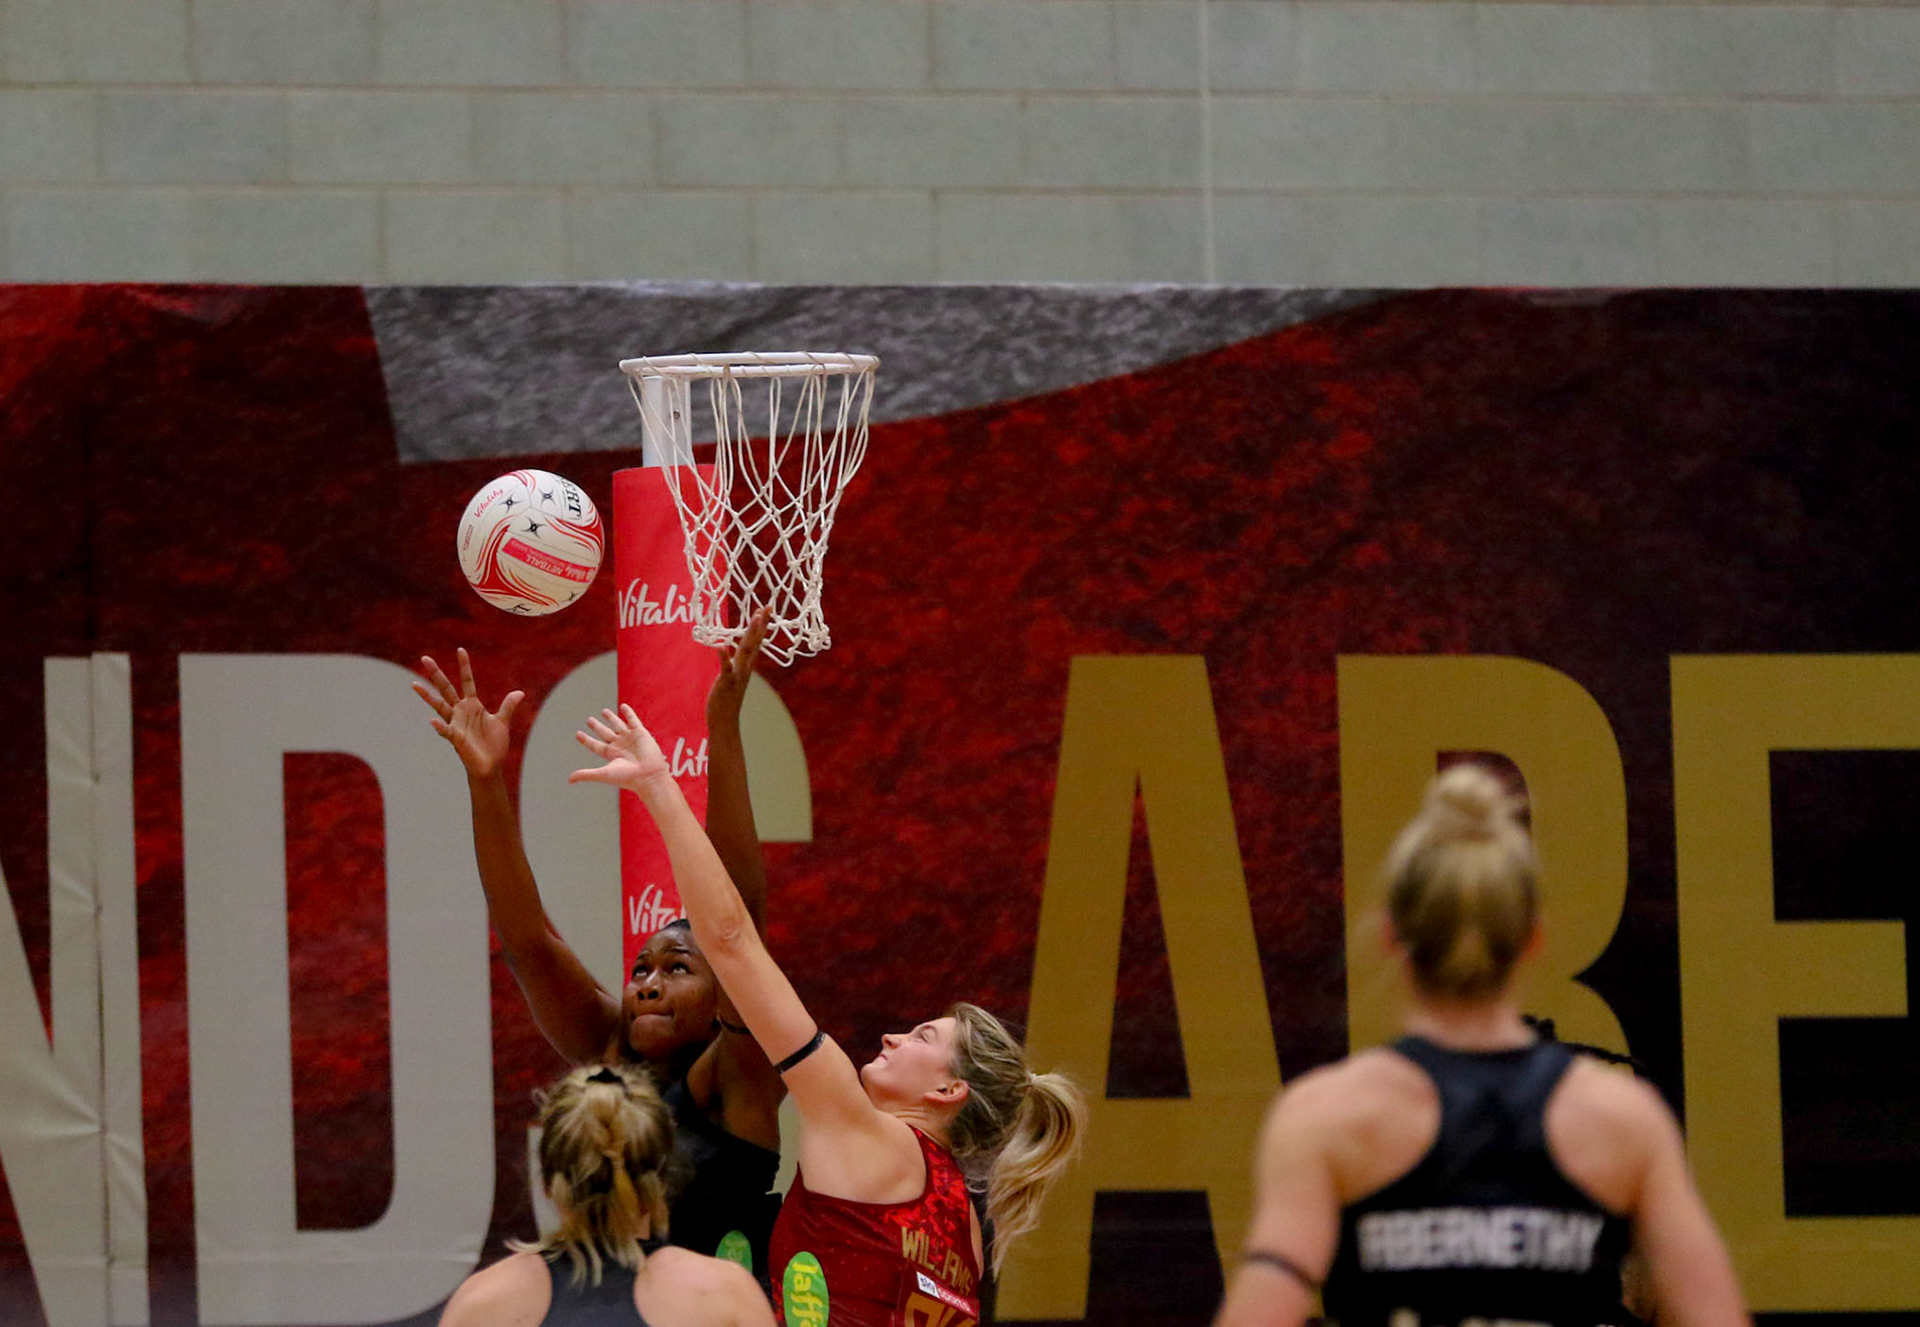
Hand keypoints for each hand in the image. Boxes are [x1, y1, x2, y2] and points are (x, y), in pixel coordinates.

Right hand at [414, 648, 522, 778]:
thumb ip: (508, 706)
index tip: (461, 650)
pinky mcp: (456, 738)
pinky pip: (446, 731)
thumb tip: (520, 692)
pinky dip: (440, 727)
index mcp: (472, 705)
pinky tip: (432, 721)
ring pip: (439, 706)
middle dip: (436, 674)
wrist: (491, 766)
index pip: (467, 681)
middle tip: (424, 658)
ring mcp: (456, 724)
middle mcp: (461, 712)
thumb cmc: (494, 744)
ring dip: (427, 696)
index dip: (464, 666)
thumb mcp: (502, 721)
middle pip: (447, 689)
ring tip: (414, 684)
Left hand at [569, 704, 671, 793]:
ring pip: (618, 725)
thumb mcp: (604, 774)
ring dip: (611, 718)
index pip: (595, 745)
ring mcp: (630, 738)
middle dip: (597, 727)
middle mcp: (619, 745)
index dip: (586, 740)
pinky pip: (633, 720)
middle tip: (589, 720)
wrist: (648, 775)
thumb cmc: (627, 777)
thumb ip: (586, 774)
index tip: (578, 734)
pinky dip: (629, 713)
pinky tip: (623, 707)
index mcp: (610, 754)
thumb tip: (569, 780)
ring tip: (604, 711)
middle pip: (605, 733)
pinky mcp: (640, 733)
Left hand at [706, 607, 770, 728]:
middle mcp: (745, 668)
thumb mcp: (734, 676)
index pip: (756, 641)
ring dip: (751, 635)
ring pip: (746, 652)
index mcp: (746, 665)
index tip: (767, 608)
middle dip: (760, 625)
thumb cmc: (727, 698)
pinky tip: (720, 648)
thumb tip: (735, 649)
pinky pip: (726, 669)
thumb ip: (736, 662)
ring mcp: (737, 675)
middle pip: (754, 642)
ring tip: (755, 619)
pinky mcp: (726, 683)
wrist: (725, 720)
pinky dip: (724, 658)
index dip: (762, 624)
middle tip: (766, 608)